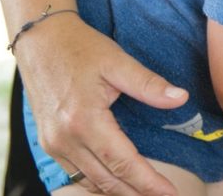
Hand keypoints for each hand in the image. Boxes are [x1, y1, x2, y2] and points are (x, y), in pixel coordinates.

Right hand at [15, 16, 187, 194]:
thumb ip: (149, 84)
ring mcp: (54, 144)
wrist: (41, 42)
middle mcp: (65, 138)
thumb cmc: (81, 49)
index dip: (148, 182)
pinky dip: (98, 183)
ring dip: (118, 192)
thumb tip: (181, 98)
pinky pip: (76, 173)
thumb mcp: (118, 62)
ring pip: (90, 181)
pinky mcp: (50, 143)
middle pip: (107, 179)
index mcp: (84, 120)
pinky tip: (117, 184)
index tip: (169, 194)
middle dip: (137, 193)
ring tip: (145, 194)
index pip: (123, 162)